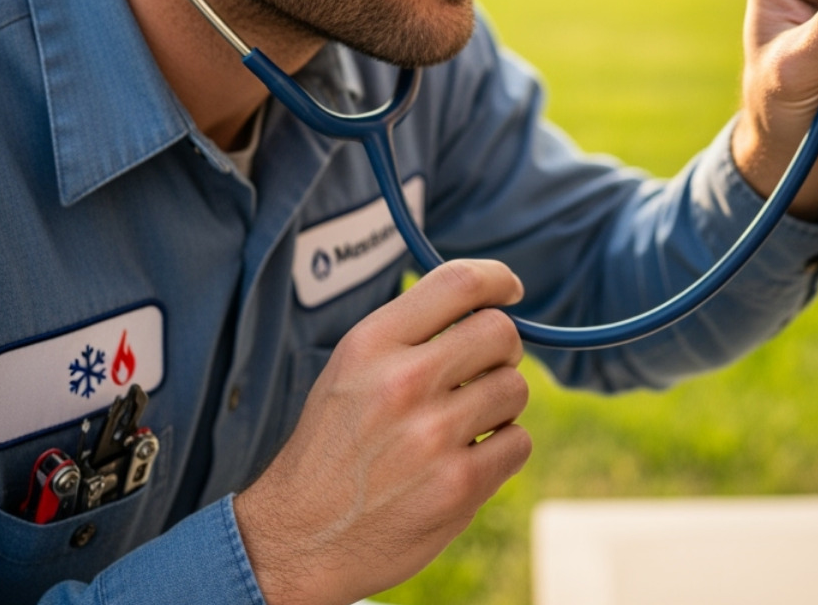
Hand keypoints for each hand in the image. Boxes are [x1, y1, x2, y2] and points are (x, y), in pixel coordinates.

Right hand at [234, 260, 531, 604]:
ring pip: (515, 389)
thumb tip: (486, 309)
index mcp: (371, 345)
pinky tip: (465, 460)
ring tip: (464, 425)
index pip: (457, 283)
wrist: (300, 537)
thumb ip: (409, 335)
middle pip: (500, 333)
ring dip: (500, 406)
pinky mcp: (459, 485)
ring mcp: (433, 435)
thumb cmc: (332, 448)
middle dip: (502, 350)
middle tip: (484, 372)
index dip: (497, 279)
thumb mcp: (349, 370)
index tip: (509, 290)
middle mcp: (402, 382)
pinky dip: (502, 451)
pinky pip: (518, 442)